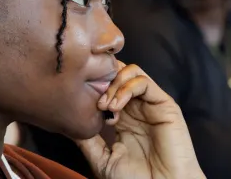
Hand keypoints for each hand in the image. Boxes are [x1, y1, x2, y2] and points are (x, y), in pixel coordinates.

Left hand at [74, 63, 202, 178]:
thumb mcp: (101, 158)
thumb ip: (86, 139)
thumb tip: (66, 123)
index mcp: (122, 118)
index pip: (106, 88)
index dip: (92, 88)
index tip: (81, 104)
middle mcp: (136, 108)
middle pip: (117, 75)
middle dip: (102, 82)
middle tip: (95, 103)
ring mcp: (150, 105)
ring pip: (130, 72)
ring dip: (113, 84)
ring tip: (106, 105)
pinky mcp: (165, 105)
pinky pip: (143, 81)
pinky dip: (126, 87)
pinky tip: (116, 105)